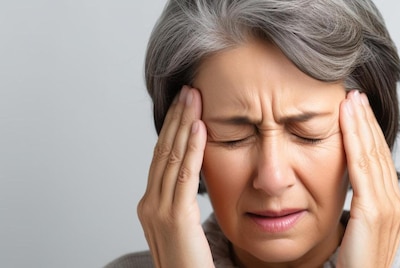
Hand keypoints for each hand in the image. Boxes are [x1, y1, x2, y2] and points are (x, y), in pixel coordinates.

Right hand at [136, 86, 213, 267]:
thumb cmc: (190, 263)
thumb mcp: (182, 227)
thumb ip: (183, 202)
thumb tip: (194, 177)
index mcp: (150, 204)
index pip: (161, 158)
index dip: (172, 129)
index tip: (183, 106)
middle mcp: (149, 203)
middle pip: (162, 151)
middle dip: (176, 118)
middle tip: (188, 90)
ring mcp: (158, 210)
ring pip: (170, 157)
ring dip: (183, 124)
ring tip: (193, 98)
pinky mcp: (174, 216)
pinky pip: (184, 175)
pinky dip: (192, 148)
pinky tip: (200, 127)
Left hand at [337, 90, 399, 267]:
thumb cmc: (356, 265)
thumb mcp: (362, 231)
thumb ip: (362, 207)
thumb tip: (353, 190)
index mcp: (394, 206)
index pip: (380, 161)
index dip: (370, 134)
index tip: (359, 112)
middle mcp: (396, 204)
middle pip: (379, 153)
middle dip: (366, 122)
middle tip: (356, 95)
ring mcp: (388, 207)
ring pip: (372, 155)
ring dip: (361, 124)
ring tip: (351, 100)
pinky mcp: (374, 211)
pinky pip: (361, 168)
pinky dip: (355, 141)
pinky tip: (348, 122)